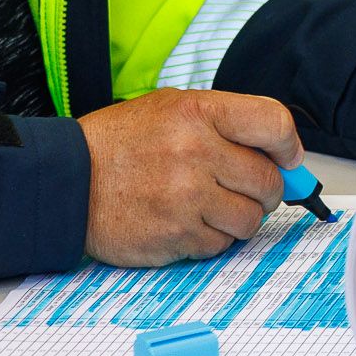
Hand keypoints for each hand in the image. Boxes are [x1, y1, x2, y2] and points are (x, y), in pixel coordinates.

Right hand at [79, 89, 299, 265]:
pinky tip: (187, 223)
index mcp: (199, 112)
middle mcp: (195, 152)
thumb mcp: (173, 110)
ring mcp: (185, 197)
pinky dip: (211, 239)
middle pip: (268, 180)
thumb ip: (226, 124)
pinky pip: (219, 245)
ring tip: (212, 208)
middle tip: (247, 191)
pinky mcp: (174, 235)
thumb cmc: (121, 145)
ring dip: (239, 219)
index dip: (290, 146)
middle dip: (265, 190)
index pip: (274, 124)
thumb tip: (282, 154)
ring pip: (250, 219)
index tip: (289, 159)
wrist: (66, 181)